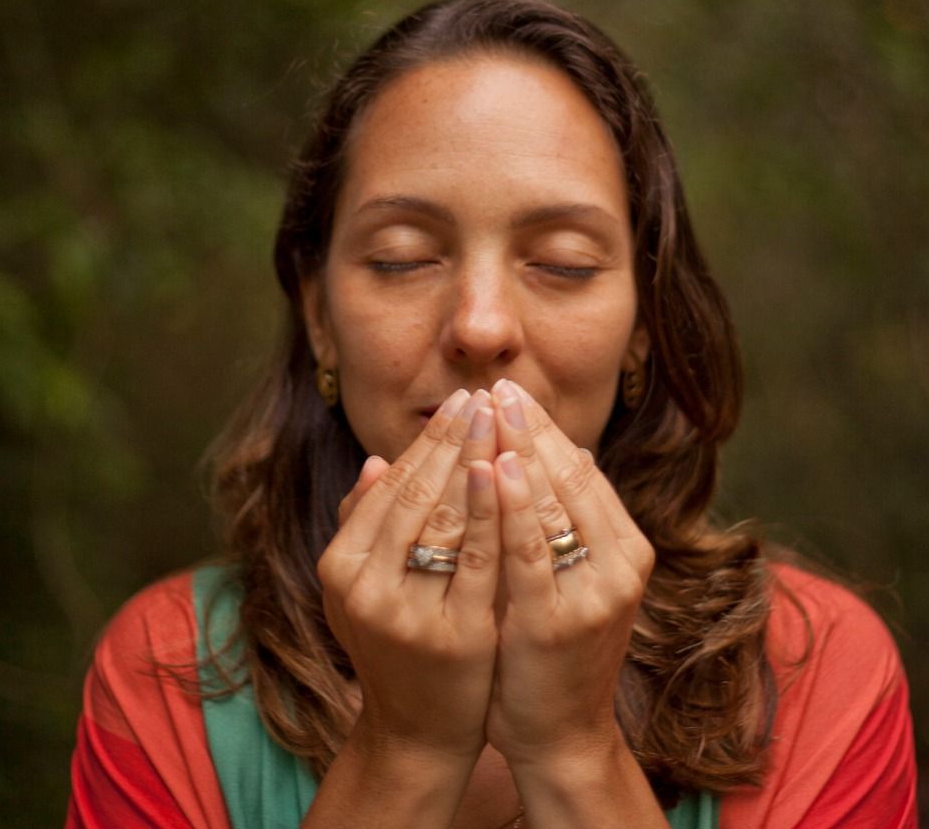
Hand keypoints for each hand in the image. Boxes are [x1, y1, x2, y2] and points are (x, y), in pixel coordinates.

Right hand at [318, 388, 502, 763]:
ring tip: (500, 420)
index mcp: (339, 566)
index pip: (390, 485)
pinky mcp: (453, 634)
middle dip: (453, 438)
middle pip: (416, 493)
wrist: (419, 731)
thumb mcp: (362, 585)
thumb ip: (364, 525)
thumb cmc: (394, 646)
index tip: (458, 402)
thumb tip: (376, 462)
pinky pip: (476, 559)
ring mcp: (406, 612)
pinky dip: (490, 512)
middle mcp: (363, 586)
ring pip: (446, 518)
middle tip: (483, 395)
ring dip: (474, 461)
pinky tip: (505, 474)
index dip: (427, 440)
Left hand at [485, 379, 654, 772]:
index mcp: (623, 546)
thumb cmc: (549, 646)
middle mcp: (620, 564)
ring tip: (491, 406)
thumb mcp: (563, 573)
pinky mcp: (557, 620)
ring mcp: (594, 593)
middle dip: (530, 426)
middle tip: (495, 382)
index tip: (507, 387)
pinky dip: (512, 505)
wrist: (557, 733)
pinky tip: (492, 467)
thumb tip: (559, 449)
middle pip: (570, 477)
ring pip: (553, 504)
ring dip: (518, 450)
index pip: (580, 469)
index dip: (543, 426)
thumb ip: (560, 518)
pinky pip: (530, 551)